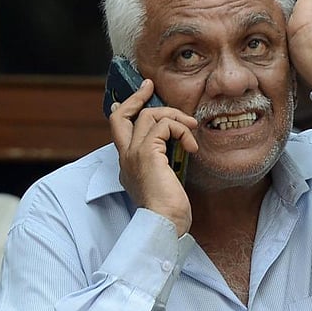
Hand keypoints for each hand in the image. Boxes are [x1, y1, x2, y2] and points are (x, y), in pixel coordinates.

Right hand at [108, 79, 198, 235]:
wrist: (164, 224)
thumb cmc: (169, 212)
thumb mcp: (165, 183)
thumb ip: (164, 166)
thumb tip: (178, 151)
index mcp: (128, 165)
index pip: (119, 130)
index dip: (127, 109)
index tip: (139, 96)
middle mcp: (125, 157)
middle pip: (121, 116)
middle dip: (136, 97)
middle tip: (150, 86)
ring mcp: (133, 154)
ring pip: (148, 116)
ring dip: (174, 116)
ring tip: (191, 127)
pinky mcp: (147, 153)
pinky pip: (164, 126)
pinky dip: (181, 130)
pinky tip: (191, 147)